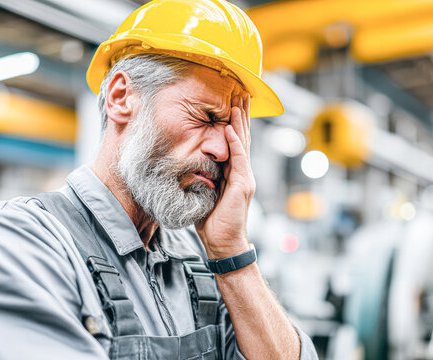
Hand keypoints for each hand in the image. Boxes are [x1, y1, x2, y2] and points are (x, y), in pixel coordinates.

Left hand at [195, 93, 252, 258]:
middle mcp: (242, 172)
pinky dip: (235, 143)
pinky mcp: (242, 185)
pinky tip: (232, 128)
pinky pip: (239, 159)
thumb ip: (201, 178)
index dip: (234, 122)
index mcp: (233, 173)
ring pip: (243, 144)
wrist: (222, 243)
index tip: (231, 103)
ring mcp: (244, 178)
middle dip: (242, 115)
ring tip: (239, 102)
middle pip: (242, 137)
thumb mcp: (204, 193)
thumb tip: (187, 166)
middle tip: (241, 93)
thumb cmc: (211, 222)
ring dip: (240, 122)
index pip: (234, 142)